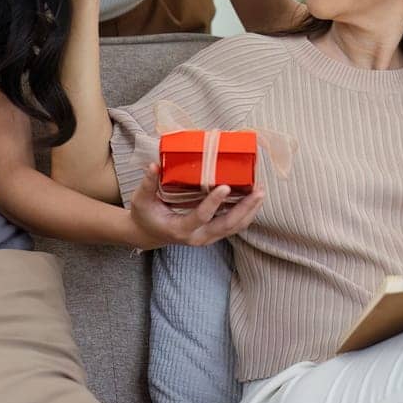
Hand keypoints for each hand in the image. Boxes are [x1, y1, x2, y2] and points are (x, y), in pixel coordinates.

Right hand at [126, 162, 264, 247]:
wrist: (149, 234)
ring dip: (250, 211)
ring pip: (234, 228)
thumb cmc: (146, 215)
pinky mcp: (213, 234)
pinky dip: (246, 213)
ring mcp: (207, 237)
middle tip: (257, 191)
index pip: (200, 217)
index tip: (225, 186)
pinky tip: (254, 199)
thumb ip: (147, 184)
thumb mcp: (141, 200)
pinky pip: (234, 226)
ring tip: (261, 192)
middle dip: (244, 209)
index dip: (213, 203)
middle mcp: (197, 237)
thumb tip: (154, 165)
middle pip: (226, 226)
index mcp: (179, 229)